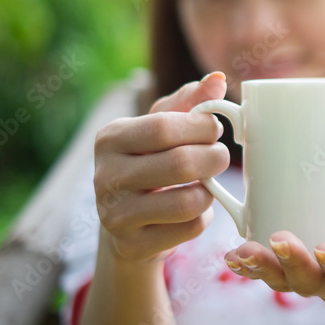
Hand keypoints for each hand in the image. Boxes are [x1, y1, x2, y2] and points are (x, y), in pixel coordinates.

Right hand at [93, 71, 229, 262]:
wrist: (127, 224)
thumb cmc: (151, 162)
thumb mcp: (163, 128)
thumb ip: (191, 102)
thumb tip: (218, 79)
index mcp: (110, 138)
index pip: (163, 127)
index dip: (201, 127)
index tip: (214, 130)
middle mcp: (104, 176)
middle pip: (181, 164)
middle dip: (214, 159)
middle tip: (220, 157)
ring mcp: (115, 215)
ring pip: (189, 201)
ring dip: (210, 192)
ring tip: (206, 185)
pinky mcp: (132, 245)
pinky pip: (189, 228)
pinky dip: (202, 219)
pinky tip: (190, 212)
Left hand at [223, 202, 324, 303]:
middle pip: (312, 281)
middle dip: (294, 263)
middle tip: (282, 240)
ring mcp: (311, 276)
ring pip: (284, 279)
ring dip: (263, 267)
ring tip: (244, 253)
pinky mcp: (290, 264)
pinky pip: (267, 272)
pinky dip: (247, 266)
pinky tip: (230, 258)